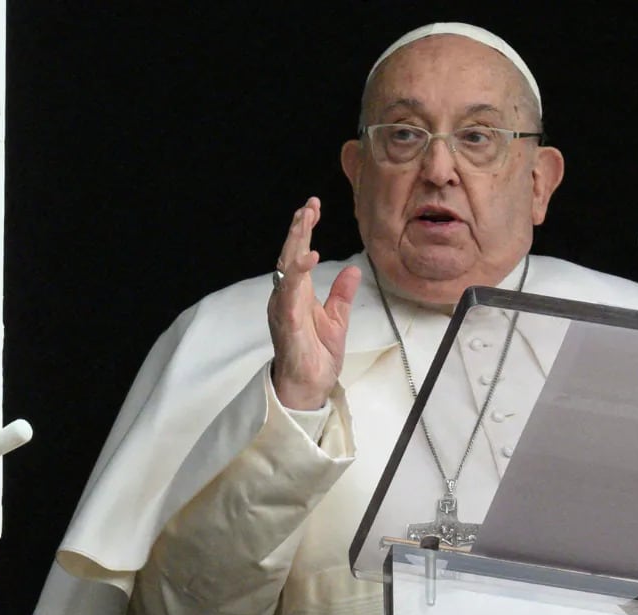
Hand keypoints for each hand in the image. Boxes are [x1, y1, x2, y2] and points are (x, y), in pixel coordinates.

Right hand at [267, 197, 361, 409]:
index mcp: (298, 293)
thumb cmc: (317, 355)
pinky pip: (291, 293)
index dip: (305, 230)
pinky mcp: (287, 322)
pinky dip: (298, 274)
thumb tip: (352, 269)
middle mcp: (287, 296)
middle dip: (299, 228)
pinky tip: (309, 257)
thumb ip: (341, 293)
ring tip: (306, 219)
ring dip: (295, 242)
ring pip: (286, 267)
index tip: (313, 207)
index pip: (299, 255)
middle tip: (309, 205)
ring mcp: (284, 308)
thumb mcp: (337, 319)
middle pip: (290, 254)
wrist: (310, 386)